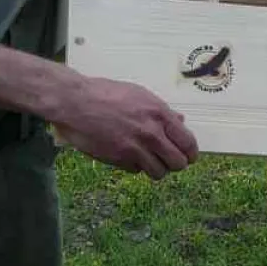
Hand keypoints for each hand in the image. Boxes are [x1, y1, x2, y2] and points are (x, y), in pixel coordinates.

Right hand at [52, 76, 198, 179]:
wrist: (76, 101)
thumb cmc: (106, 93)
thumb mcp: (139, 94)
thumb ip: (161, 111)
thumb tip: (180, 121)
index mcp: (159, 113)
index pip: (187, 142)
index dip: (190, 152)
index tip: (188, 156)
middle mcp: (151, 132)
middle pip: (178, 163)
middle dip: (176, 164)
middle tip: (169, 160)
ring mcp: (135, 148)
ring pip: (159, 172)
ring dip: (156, 168)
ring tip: (149, 159)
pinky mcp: (119, 159)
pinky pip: (137, 171)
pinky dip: (135, 167)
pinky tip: (127, 154)